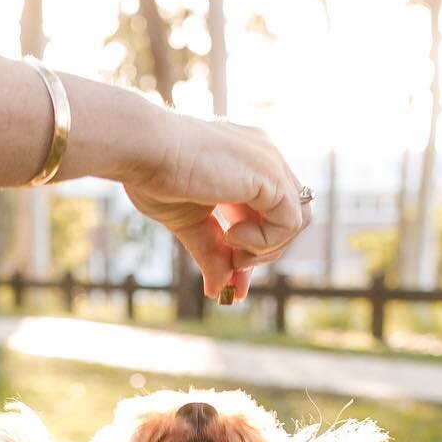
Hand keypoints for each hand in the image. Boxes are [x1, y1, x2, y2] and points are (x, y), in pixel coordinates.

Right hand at [121, 112, 310, 304]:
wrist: (142, 150)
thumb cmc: (154, 176)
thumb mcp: (190, 224)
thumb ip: (211, 252)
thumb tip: (218, 291)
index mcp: (245, 164)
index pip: (268, 214)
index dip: (255, 251)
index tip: (231, 281)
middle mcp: (264, 158)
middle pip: (288, 219)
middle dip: (263, 255)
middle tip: (233, 271)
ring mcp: (270, 162)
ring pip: (298, 221)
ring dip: (268, 249)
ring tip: (232, 250)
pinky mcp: (270, 174)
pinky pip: (291, 222)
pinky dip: (265, 242)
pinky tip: (232, 235)